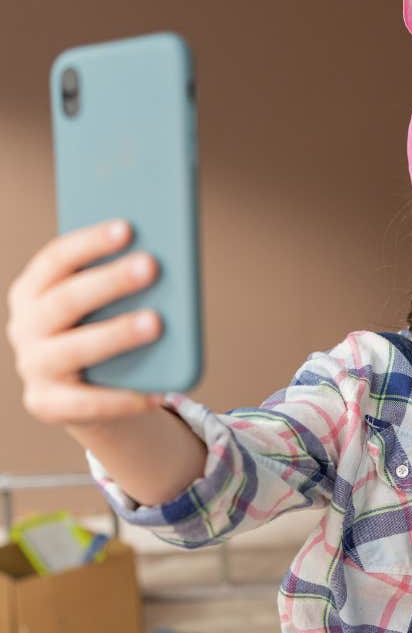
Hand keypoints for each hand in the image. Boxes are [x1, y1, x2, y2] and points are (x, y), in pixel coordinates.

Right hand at [5, 219, 162, 425]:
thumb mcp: (107, 307)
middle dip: (110, 281)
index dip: (90, 242)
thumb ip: (122, 284)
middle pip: (66, 300)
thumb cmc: (104, 334)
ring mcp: (33, 367)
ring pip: (76, 348)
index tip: (128, 227)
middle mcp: (25, 327)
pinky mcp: (47, 404)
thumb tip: (166, 258)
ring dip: (117, 333)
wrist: (88, 397)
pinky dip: (126, 397)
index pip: (56, 259)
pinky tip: (161, 390)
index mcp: (33, 291)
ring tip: (157, 323)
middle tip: (152, 266)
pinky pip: (90, 403)